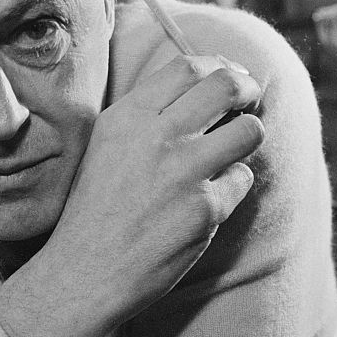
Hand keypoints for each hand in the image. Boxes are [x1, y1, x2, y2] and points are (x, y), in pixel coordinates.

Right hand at [0, 55, 263, 336]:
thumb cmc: (96, 205)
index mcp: (128, 116)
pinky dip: (232, 184)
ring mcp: (184, 172)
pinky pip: (243, 177)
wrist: (87, 269)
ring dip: (247, 136)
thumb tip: (201, 83)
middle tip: (249, 101)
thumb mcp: (106, 142)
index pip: (188, 66)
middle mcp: (157, 136)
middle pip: (227, 86)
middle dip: (247, 89)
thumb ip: (146, 112)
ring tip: (231, 149)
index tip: (228, 77)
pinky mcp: (206, 209)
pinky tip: (209, 196)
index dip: (218, 66)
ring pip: (249, 129)